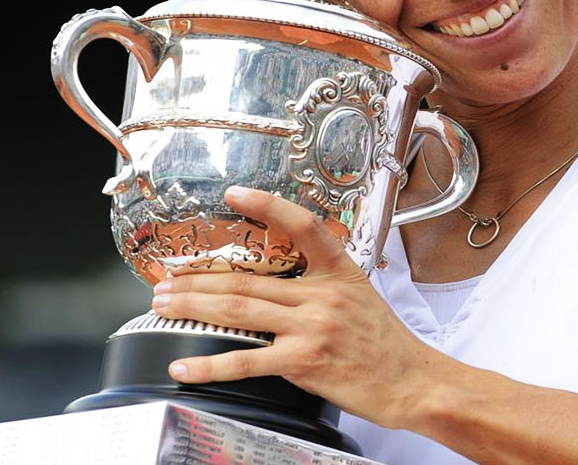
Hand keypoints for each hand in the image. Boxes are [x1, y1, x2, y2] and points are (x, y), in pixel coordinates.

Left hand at [150, 186, 443, 427]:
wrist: (413, 382)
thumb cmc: (385, 343)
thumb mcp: (359, 294)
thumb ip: (319, 282)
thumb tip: (275, 279)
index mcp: (337, 270)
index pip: (301, 225)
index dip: (266, 206)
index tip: (234, 194)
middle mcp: (322, 294)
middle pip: (246, 279)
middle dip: (197, 280)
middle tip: (166, 279)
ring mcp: (312, 327)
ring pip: (238, 310)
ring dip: (193, 307)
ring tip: (164, 306)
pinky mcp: (304, 361)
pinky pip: (246, 361)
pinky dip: (208, 365)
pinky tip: (184, 366)